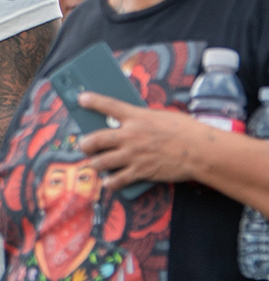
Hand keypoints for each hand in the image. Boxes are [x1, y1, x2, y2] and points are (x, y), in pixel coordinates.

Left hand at [77, 93, 196, 191]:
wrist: (199, 150)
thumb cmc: (185, 131)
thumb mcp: (161, 117)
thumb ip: (142, 120)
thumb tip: (127, 125)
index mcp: (137, 117)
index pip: (109, 105)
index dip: (93, 101)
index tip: (82, 99)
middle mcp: (130, 135)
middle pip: (95, 139)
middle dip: (85, 144)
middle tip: (84, 145)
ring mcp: (133, 155)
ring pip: (100, 162)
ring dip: (95, 164)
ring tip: (96, 164)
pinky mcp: (139, 171)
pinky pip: (116, 180)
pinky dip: (110, 182)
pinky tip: (109, 181)